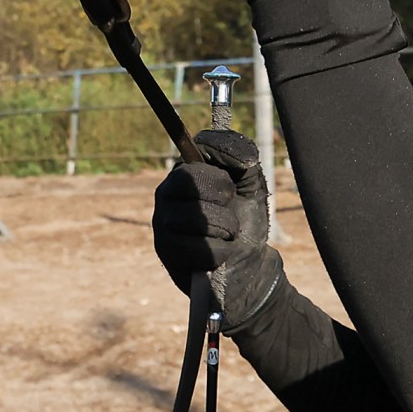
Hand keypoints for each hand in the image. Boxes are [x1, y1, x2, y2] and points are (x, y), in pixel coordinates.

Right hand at [152, 127, 288, 327]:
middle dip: (223, 204)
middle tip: (229, 216)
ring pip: (198, 218)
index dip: (218, 180)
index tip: (231, 193)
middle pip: (191, 186)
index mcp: (182, 177)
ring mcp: (162, 226)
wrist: (250, 265)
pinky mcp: (168, 255)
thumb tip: (215, 146)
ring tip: (227, 236)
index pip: (191, 163)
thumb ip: (240, 156)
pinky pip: (201, 248)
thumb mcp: (250, 183)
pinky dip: (222, 252)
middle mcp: (164, 198)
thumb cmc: (245, 221)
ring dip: (226, 229)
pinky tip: (220, 255)